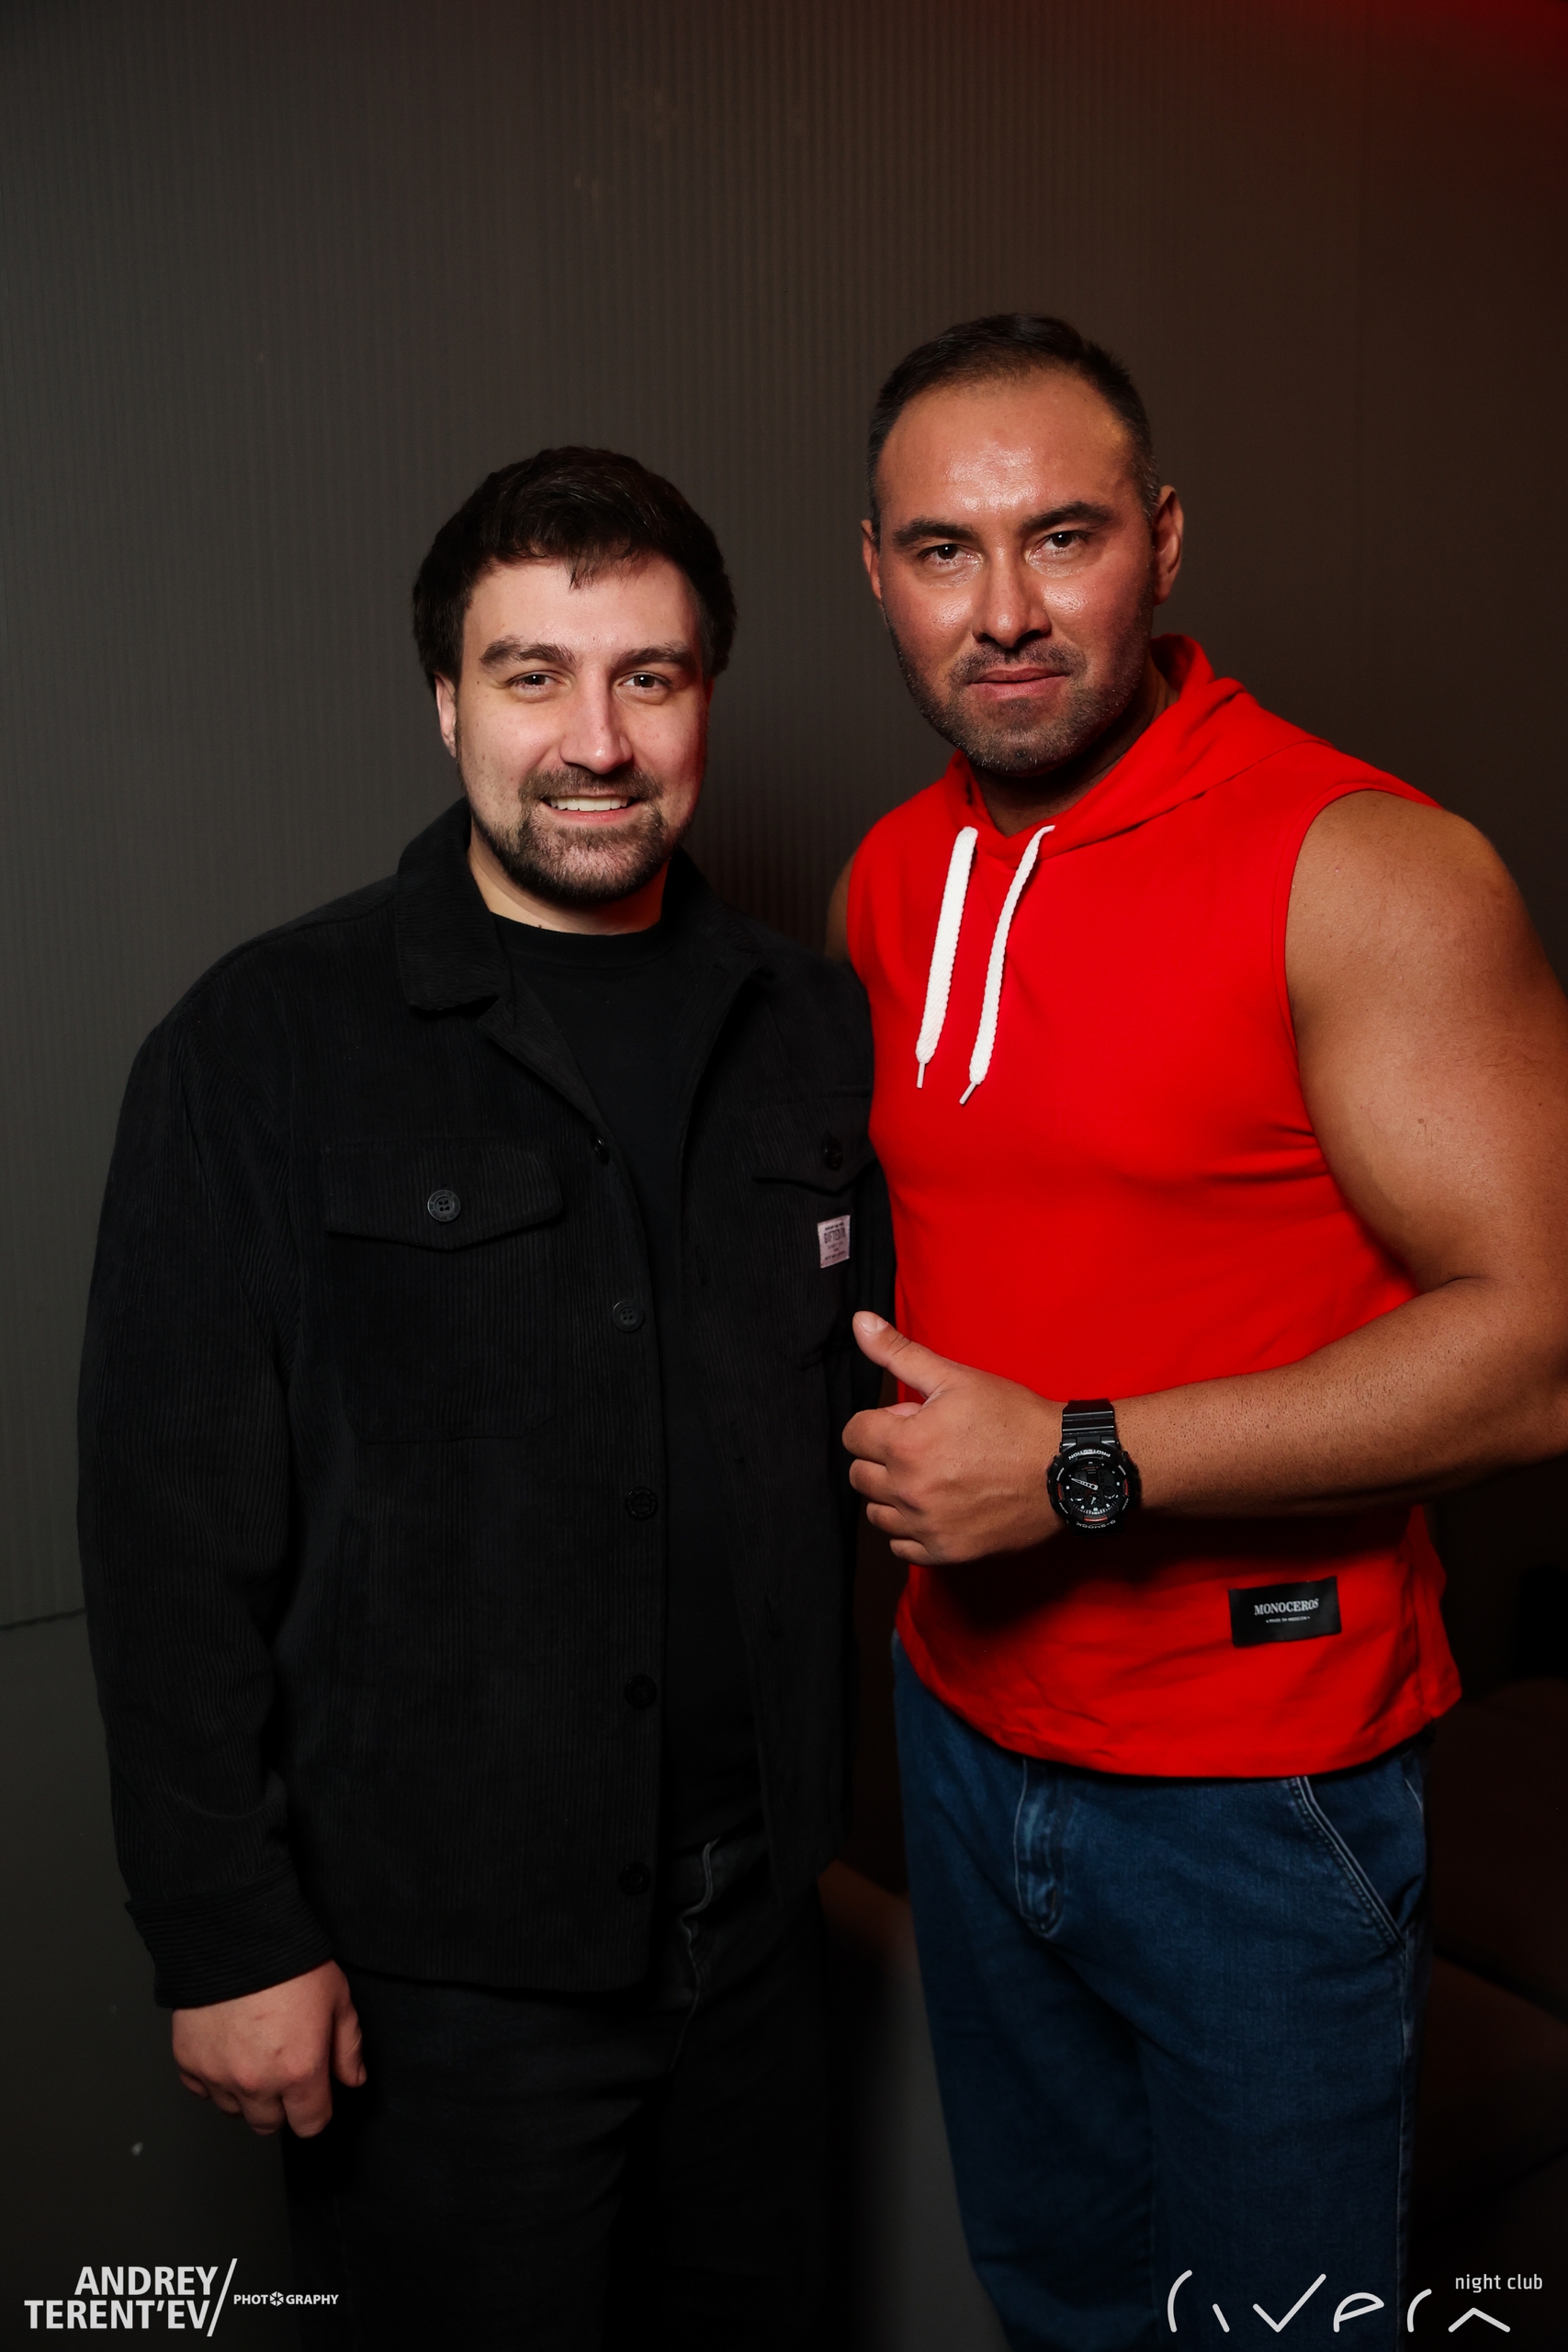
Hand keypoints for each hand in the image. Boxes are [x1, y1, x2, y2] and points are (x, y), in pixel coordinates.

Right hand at [171, 1958, 365, 2137]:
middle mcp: (256, 2083)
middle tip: (283, 2069)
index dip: (316, 2109)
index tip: (315, 2093)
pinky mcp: (189, 2062)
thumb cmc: (289, 1962)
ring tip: (253, 2053)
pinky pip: (201, 2089)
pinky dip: (213, 2077)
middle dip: (281, 2106)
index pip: (310, 2125)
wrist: (235, 1935)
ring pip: (234, 2110)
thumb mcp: (338, 1998)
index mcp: (299, 2072)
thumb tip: (353, 2079)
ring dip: (245, 2093)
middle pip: (269, 2125)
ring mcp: (218, 2076)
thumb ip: (348, 2047)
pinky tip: (226, 2048)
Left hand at [843, 1314, 1063, 1563]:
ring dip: (891, 1494)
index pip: (853, 1435)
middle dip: (881, 1456)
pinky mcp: (946, 1551)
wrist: (1065, 1467)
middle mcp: (910, 1490)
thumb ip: (899, 1353)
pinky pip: (900, 1545)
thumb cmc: (1013, 1419)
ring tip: (929, 1476)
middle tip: (923, 1446)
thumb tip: (859, 1322)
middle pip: (859, 1474)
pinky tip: (936, 1507)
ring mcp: (927, 1525)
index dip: (877, 1423)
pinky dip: (909, 1528)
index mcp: (906, 1444)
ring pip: (876, 1512)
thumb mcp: (956, 1377)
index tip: (908, 1422)